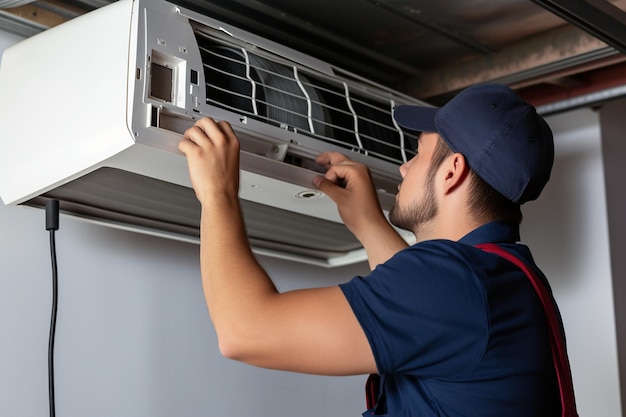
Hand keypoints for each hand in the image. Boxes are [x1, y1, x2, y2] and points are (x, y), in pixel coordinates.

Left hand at [178, 117, 239, 203]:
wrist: (221, 196)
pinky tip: (185, 153)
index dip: (214, 127)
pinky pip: (184, 142)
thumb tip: (217, 150)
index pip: (223, 124)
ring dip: (189, 137)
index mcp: (232, 144)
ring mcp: (208, 146)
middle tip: (196, 135)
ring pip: (193, 130)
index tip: (209, 131)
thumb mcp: (233, 163)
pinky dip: (182, 147)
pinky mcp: (196, 153)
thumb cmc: (227, 187)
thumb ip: (226, 152)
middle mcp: (221, 142)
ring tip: (189, 145)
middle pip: (207, 121)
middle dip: (199, 127)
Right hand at [313, 152, 407, 267]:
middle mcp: (362, 171)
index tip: (321, 183)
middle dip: (328, 160)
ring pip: (344, 166)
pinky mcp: (362, 184)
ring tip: (322, 171)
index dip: (327, 176)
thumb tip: (318, 180)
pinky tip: (332, 181)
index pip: (335, 167)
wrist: (371, 226)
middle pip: (341, 160)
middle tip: (317, 160)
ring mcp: (363, 177)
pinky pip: (348, 174)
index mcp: (357, 171)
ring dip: (333, 168)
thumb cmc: (362, 214)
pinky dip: (339, 176)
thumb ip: (326, 186)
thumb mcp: (339, 198)